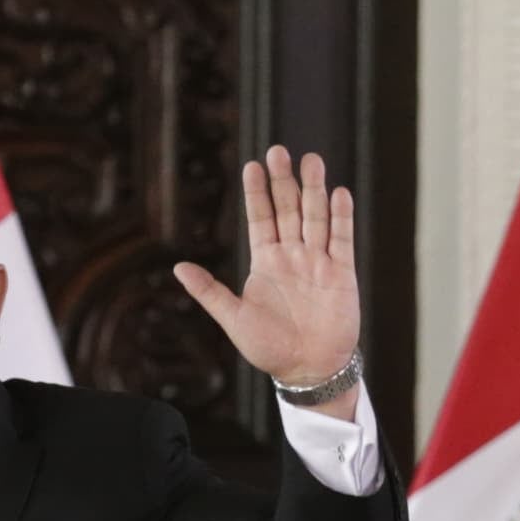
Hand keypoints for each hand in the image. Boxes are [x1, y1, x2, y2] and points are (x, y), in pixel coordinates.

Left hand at [172, 145, 360, 400]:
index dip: (257, 193)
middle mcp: (292, 255)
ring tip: (311, 161)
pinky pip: (342, 240)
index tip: (252, 165)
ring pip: (316, 217)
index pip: (260, 218)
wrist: (308, 369)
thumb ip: (209, 291)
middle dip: (284, 181)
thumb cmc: (269, 348)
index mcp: (265, 262)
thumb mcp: (233, 319)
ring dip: (314, 190)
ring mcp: (318, 261)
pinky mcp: (342, 272)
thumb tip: (178, 268)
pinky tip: (338, 194)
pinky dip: (340, 218)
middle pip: (289, 209)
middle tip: (279, 151)